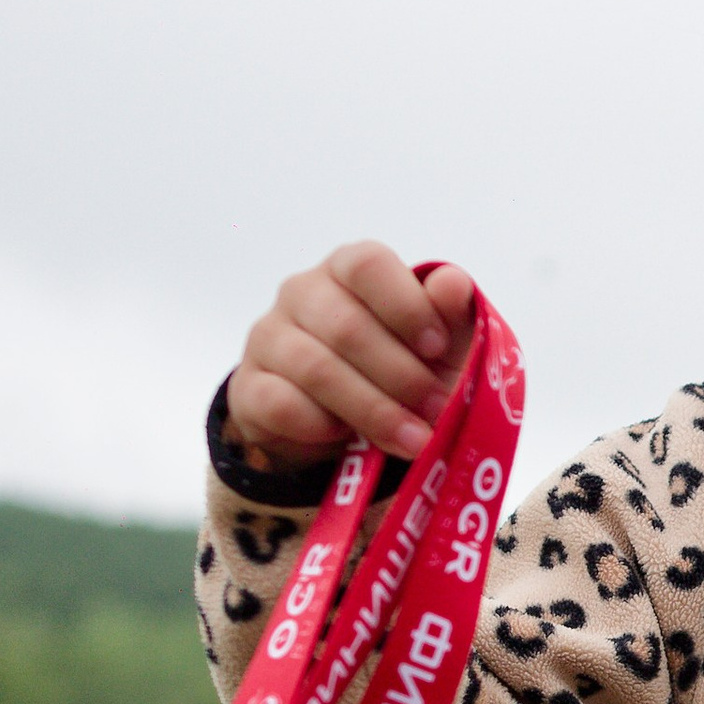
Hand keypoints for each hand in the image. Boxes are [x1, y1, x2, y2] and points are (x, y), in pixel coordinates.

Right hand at [226, 245, 477, 466]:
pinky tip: (349, 438)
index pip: (367, 264)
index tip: (438, 348)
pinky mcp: (249, 387)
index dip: (406, 305)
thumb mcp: (434, 344)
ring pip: (316, 370)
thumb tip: (453, 285)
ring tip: (412, 439)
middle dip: (401, 375)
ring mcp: (268, 338)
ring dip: (373, 410)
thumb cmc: (394, 366)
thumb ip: (448, 314)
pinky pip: (281, 405)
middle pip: (346, 326)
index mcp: (347, 269)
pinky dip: (322, 427)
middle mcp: (301, 293)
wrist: (336, 422)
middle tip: (438, 410)